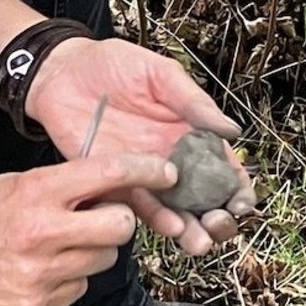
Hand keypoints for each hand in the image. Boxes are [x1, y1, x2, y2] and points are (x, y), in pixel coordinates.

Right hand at [0, 152, 175, 305]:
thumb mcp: (15, 184)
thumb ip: (62, 186)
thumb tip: (111, 187)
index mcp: (36, 193)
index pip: (108, 174)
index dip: (145, 170)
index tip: (166, 172)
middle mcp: (42, 233)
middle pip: (120, 226)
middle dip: (119, 221)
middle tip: (102, 217)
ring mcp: (41, 273)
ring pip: (104, 260)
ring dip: (93, 250)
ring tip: (61, 244)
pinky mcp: (38, 304)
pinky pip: (80, 288)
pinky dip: (71, 278)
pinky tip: (44, 269)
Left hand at [23, 38, 256, 255]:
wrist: (62, 73)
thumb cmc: (111, 65)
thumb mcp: (160, 74)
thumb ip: (193, 102)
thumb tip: (232, 130)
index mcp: (190, 132)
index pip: (223, 168)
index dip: (238, 189)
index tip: (242, 202)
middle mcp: (171, 159)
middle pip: (204, 200)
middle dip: (218, 218)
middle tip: (219, 222)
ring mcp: (144, 174)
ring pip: (175, 212)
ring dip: (190, 230)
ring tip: (198, 240)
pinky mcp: (115, 183)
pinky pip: (138, 208)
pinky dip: (156, 221)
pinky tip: (170, 226)